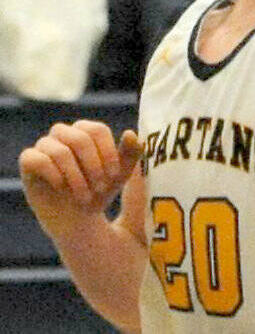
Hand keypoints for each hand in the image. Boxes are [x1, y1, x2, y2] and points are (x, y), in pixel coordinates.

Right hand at [19, 121, 141, 242]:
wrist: (78, 218)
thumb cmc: (99, 191)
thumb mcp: (120, 174)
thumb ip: (131, 152)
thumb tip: (130, 133)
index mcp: (86, 130)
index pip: (97, 130)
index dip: (107, 153)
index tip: (114, 175)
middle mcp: (64, 133)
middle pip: (80, 139)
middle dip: (93, 166)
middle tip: (99, 187)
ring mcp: (44, 146)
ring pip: (60, 151)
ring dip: (76, 177)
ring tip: (84, 195)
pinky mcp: (28, 162)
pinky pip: (36, 159)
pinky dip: (53, 175)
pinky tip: (62, 187)